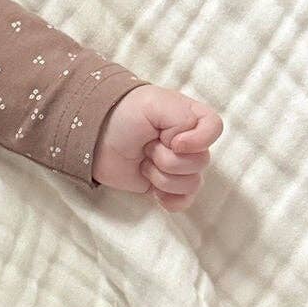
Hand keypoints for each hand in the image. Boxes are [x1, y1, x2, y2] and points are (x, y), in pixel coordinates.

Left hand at [91, 84, 222, 210]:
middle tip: (146, 146)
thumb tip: (187, 149)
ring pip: (191, 184)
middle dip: (168, 158)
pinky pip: (183, 201)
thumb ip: (185, 118)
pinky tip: (153, 190)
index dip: (198, 140)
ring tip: (142, 161)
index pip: (215, 129)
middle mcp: (188, 143)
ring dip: (161, 176)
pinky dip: (169, 199)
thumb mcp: (155, 104)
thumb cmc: (123, 114)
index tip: (174, 141)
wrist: (92, 137)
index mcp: (190, 118)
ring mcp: (177, 167)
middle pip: (200, 162)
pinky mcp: (164, 186)